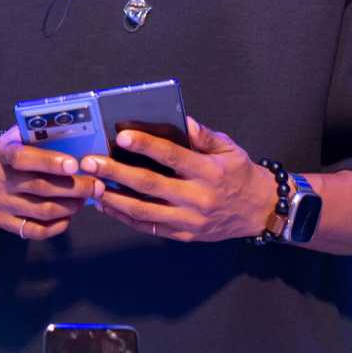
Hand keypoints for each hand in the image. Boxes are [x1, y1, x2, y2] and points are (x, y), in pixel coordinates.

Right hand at [0, 127, 100, 240]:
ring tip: (84, 199)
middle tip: (97, 186)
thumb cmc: (17, 151)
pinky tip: (68, 215)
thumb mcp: (22, 137)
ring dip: (70, 206)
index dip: (50, 162)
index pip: (23, 158)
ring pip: (43, 210)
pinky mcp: (3, 222)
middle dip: (75, 188)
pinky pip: (36, 230)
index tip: (75, 165)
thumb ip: (43, 135)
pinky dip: (58, 225)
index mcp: (2, 152)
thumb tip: (79, 133)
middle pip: (40, 187)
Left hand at [79, 118, 271, 242]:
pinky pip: (148, 227)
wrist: (260, 211)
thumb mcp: (229, 149)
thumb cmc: (240, 174)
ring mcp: (189, 219)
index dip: (145, 145)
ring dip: (114, 198)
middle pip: (150, 184)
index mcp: (208, 171)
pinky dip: (125, 216)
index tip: (121, 136)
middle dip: (116, 172)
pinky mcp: (183, 234)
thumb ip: (202, 135)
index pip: (172, 156)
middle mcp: (197, 197)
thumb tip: (179, 119)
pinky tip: (107, 206)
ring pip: (144, 210)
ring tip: (92, 186)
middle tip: (91, 162)